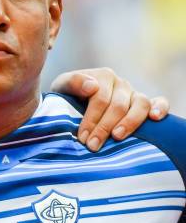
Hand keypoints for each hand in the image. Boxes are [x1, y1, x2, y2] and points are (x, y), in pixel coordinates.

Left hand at [50, 67, 168, 150]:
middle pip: (118, 105)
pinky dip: (160, 108)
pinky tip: (155, 119)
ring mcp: (133, 93)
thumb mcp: (62, 87)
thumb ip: (73, 83)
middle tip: (93, 146)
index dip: (91, 119)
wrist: (73, 102)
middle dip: (104, 127)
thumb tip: (92, 87)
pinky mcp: (143, 104)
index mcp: (102, 76)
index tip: (83, 138)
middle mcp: (120, 84)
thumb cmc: (67, 97)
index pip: (100, 98)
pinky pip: (159, 102)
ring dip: (130, 122)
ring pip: (140, 104)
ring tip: (117, 136)